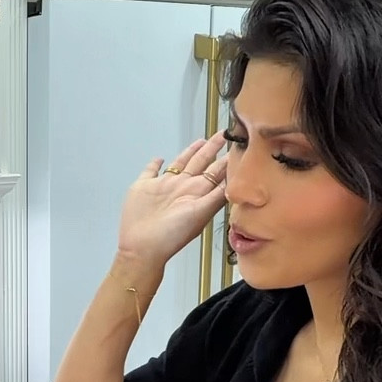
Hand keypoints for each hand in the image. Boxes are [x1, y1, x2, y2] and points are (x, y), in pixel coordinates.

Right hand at [116, 133, 227, 276]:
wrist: (143, 246)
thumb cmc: (172, 235)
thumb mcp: (200, 213)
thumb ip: (216, 196)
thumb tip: (235, 181)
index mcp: (197, 193)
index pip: (217, 172)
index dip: (227, 159)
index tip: (238, 145)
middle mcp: (183, 188)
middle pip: (201, 163)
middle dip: (213, 149)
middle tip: (224, 134)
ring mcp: (163, 186)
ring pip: (180, 163)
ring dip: (191, 152)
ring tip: (201, 141)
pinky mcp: (144, 186)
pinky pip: (150, 171)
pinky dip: (155, 164)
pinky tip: (159, 159)